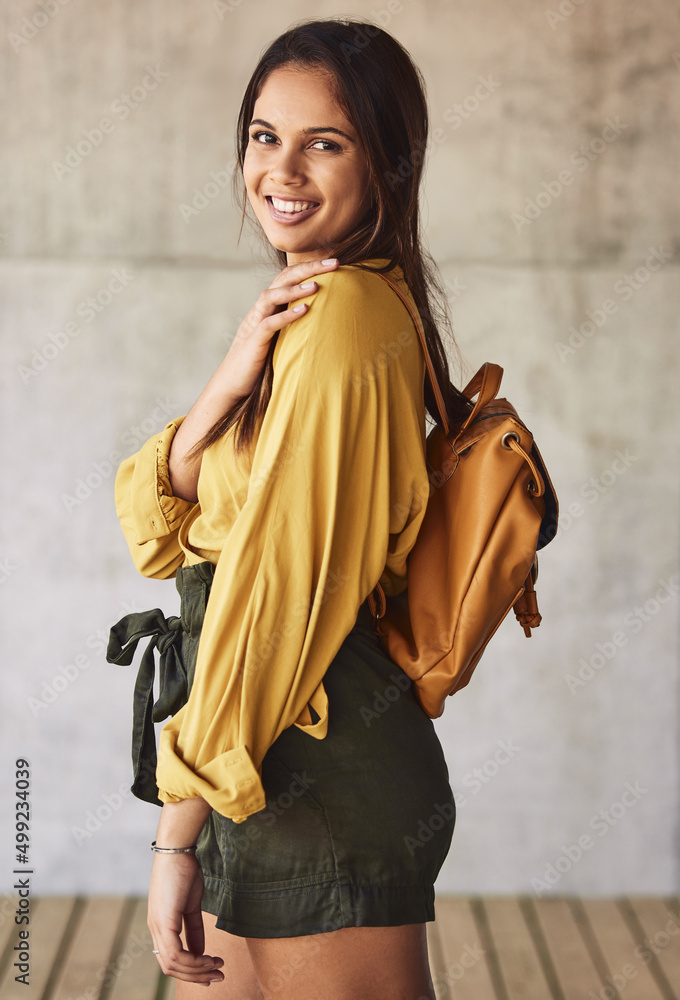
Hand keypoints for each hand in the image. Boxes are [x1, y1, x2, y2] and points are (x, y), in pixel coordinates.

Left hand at [147, 852, 224, 986]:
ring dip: (197, 970)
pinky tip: (209, 958)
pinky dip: (193, 961)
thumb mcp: (191, 904)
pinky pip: (176, 954)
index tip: (211, 971)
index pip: (171, 959)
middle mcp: (155, 929)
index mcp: (160, 925)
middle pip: (171, 967)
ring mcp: (158, 927)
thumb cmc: (184, 871)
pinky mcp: (164, 922)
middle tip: (219, 976)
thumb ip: (194, 928)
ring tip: (218, 966)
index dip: (190, 970)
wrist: (177, 850)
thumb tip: (200, 951)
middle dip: (196, 976)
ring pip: (173, 964)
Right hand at [223, 256, 338, 398]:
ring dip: (294, 289)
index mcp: (270, 307)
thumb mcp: (282, 339)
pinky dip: (286, 315)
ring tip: (316, 285)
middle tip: (334, 263)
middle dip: (308, 268)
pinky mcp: (254, 342)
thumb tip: (325, 320)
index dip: (310, 267)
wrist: (233, 384)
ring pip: (271, 296)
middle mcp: (261, 310)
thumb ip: (297, 326)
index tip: (335, 261)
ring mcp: (255, 324)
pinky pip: (269, 324)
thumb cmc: (260, 362)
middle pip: (282, 279)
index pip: (289, 278)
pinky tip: (304, 310)